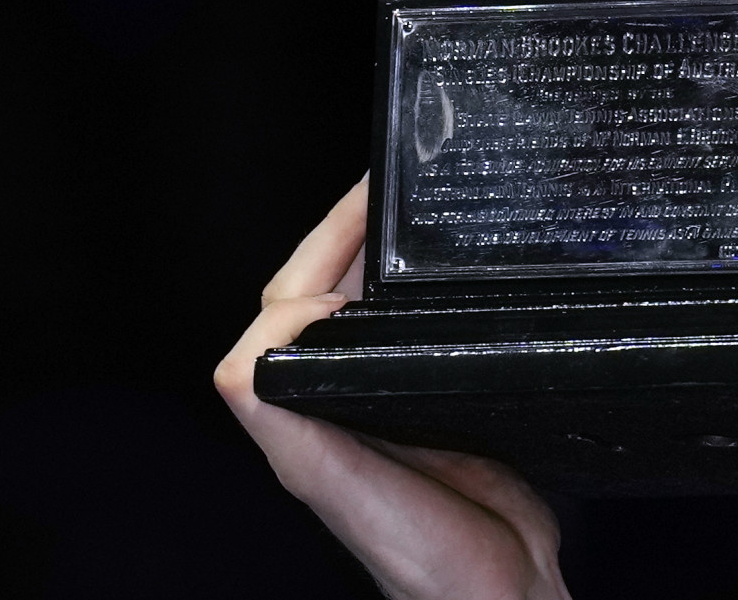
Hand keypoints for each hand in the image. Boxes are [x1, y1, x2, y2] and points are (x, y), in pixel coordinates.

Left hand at [216, 179, 570, 599]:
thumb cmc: (423, 559)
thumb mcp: (336, 484)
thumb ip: (284, 409)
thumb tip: (270, 321)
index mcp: (303, 412)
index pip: (289, 300)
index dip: (322, 240)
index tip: (370, 194)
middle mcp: (341, 404)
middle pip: (327, 292)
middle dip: (355, 229)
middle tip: (399, 178)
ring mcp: (393, 406)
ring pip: (376, 309)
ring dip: (393, 255)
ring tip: (427, 208)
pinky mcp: (443, 411)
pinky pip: (426, 334)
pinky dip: (436, 293)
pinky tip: (467, 278)